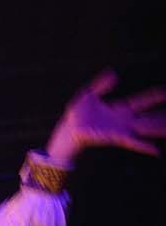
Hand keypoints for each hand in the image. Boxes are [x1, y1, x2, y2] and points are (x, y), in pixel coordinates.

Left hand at [45, 71, 165, 166]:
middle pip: (149, 117)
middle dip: (163, 116)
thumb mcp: (89, 95)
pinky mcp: (115, 138)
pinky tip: (156, 151)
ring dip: (159, 130)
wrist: (68, 130)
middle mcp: (124, 121)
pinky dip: (144, 146)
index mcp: (120, 109)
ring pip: (146, 129)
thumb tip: (114, 74)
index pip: (142, 101)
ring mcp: (121, 130)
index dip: (154, 97)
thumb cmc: (77, 114)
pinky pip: (133, 143)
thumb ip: (101, 85)